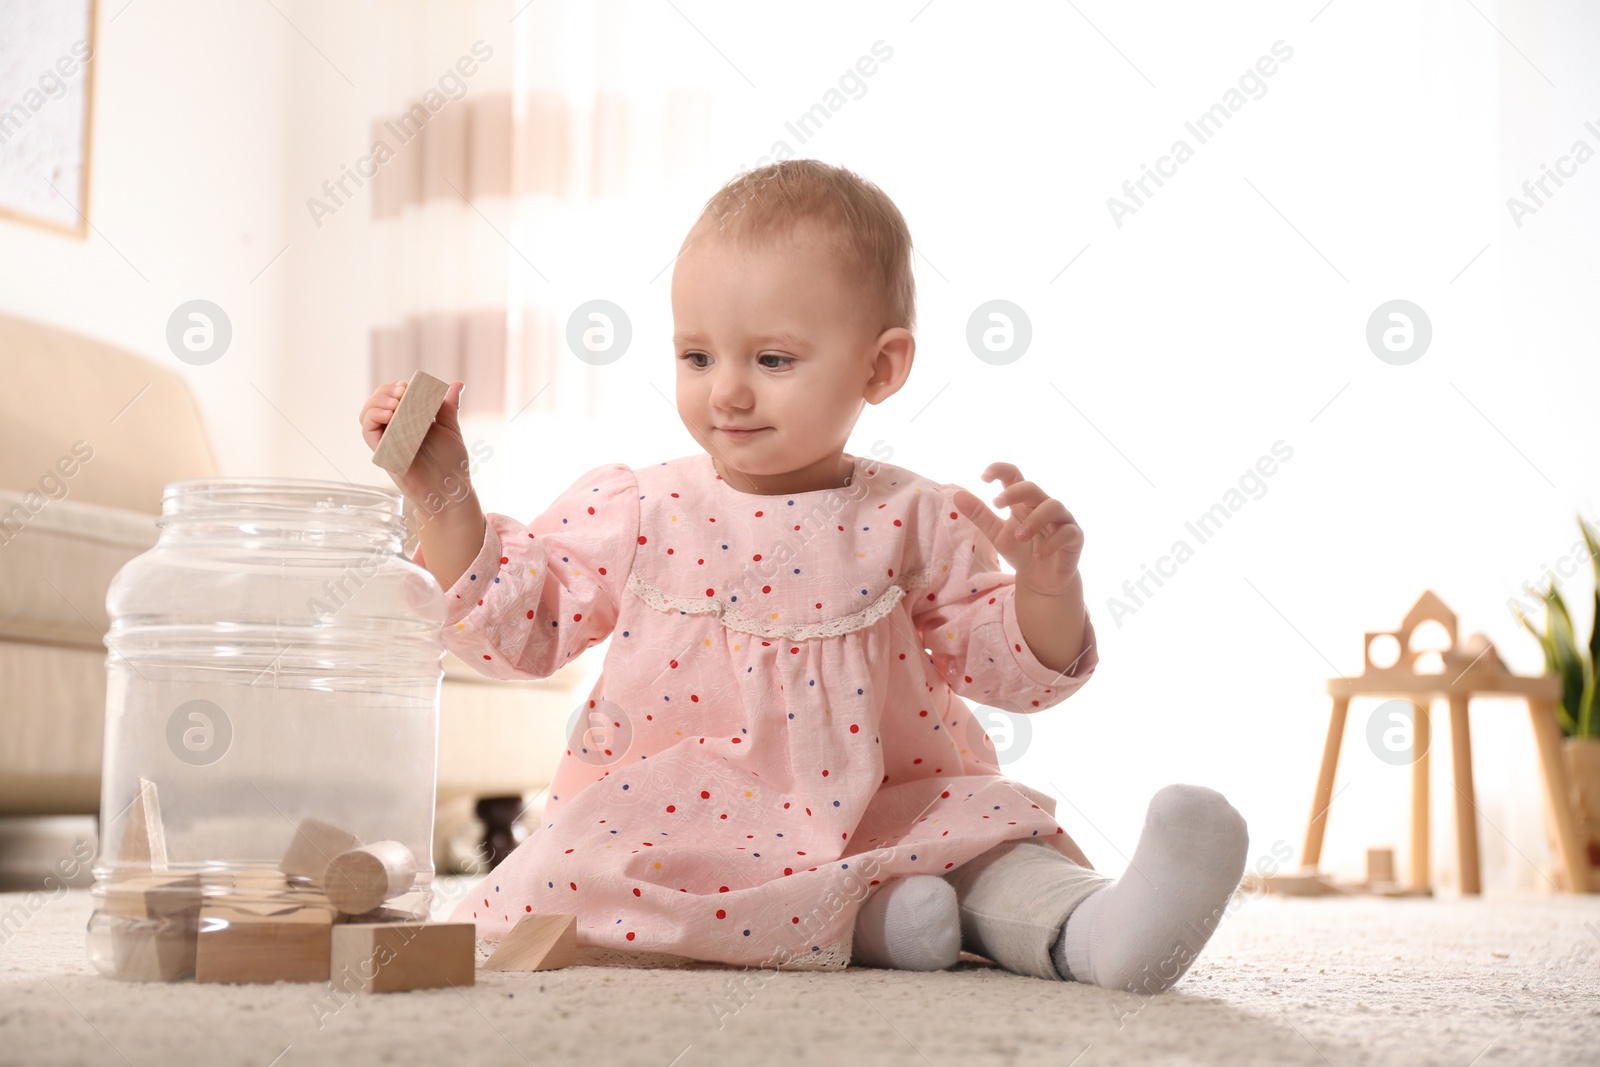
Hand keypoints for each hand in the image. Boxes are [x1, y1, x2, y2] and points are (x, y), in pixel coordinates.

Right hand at [359, 377, 470, 504]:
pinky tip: (389, 414)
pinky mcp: (383, 452)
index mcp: (408, 421)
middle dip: (385, 391)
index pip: (391, 397)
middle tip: (401, 390)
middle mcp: (394, 429)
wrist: (451, 487)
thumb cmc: (451, 461)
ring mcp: (387, 440)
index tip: (407, 384)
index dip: (394, 387)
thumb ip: (448, 406)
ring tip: (395, 402)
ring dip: (377, 402)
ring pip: (367, 415)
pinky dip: (373, 418)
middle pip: (376, 403)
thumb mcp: (450, 427)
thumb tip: (457, 383)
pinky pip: (368, 432)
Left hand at [951, 462, 1083, 596]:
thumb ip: (980, 515)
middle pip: (1032, 488)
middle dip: (1015, 492)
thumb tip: (957, 495)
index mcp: (1023, 501)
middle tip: (996, 504)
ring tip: (1018, 536)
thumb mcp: (996, 534)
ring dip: (1034, 520)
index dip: (1000, 470)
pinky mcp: (1074, 537)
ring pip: (1053, 507)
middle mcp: (1043, 505)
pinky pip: (1067, 533)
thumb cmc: (1020, 550)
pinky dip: (1052, 543)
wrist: (1041, 579)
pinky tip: (1038, 555)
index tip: (983, 477)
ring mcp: (1061, 520)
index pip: (1014, 476)